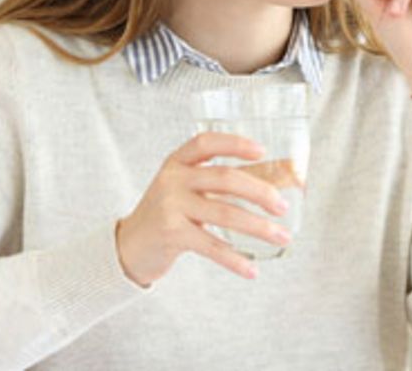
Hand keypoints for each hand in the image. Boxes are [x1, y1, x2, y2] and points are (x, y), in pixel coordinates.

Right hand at [115, 132, 292, 285]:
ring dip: (259, 227)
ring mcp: (170, 206)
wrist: (128, 246)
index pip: (206, 143)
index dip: (235, 144)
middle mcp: (173, 179)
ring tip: (282, 236)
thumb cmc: (168, 214)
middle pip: (225, 178)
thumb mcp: (184, 188)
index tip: (262, 151)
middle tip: (283, 207)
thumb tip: (272, 186)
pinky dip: (235, 259)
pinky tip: (252, 269)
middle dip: (260, 192)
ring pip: (225, 213)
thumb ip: (216, 182)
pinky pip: (211, 246)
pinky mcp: (171, 234)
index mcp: (177, 162)